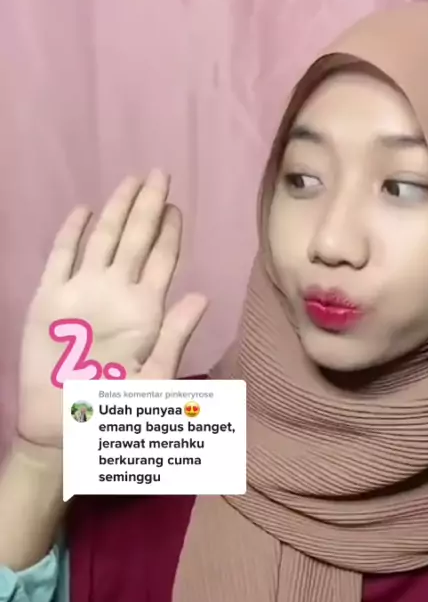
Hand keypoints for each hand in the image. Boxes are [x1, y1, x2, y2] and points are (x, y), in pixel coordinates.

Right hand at [18, 171, 207, 448]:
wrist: (62, 427)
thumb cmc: (113, 410)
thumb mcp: (154, 378)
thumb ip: (175, 335)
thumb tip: (202, 296)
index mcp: (143, 310)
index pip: (161, 260)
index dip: (170, 232)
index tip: (177, 206)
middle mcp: (115, 293)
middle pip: (136, 241)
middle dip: (148, 207)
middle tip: (160, 174)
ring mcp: (82, 292)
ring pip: (103, 241)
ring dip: (117, 211)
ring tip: (131, 183)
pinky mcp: (50, 299)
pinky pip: (61, 259)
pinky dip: (71, 234)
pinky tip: (83, 211)